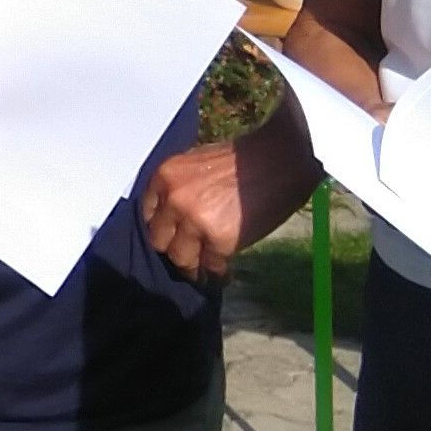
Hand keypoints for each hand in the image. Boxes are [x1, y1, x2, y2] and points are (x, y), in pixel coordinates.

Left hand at [138, 126, 314, 280]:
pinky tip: (225, 271)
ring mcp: (193, 222)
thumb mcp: (198, 164)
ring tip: (204, 272)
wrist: (281, 159)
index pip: (149, 214)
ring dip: (194, 267)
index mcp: (165, 177)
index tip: (172, 237)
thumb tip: (177, 217)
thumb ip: (182, 189)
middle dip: (175, 248)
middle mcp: (172, 200)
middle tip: (189, 256)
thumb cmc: (246, 158)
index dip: (163, 228)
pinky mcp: (218, 241)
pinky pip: (211, 265)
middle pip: (159, 240)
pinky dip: (219, 271)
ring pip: (181, 259)